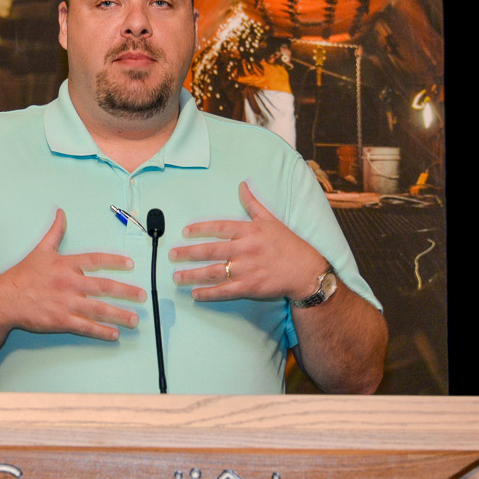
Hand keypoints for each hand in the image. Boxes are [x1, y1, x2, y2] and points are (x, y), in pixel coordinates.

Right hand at [0, 208, 146, 340]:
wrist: (5, 299)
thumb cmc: (22, 275)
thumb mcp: (40, 250)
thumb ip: (55, 232)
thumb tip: (61, 212)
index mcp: (66, 265)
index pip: (95, 260)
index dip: (114, 261)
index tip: (131, 264)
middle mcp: (69, 283)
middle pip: (104, 287)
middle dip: (126, 292)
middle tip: (143, 296)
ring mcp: (66, 303)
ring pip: (99, 309)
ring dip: (119, 315)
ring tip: (134, 320)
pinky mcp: (60, 321)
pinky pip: (86, 327)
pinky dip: (101, 331)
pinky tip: (114, 334)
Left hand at [169, 181, 327, 301]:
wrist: (306, 271)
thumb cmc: (289, 245)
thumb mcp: (271, 220)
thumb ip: (253, 204)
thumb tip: (242, 185)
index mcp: (249, 230)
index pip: (218, 227)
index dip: (199, 229)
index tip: (184, 232)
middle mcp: (245, 248)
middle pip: (209, 250)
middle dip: (187, 253)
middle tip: (172, 255)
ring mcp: (247, 268)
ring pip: (213, 271)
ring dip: (192, 275)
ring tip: (177, 277)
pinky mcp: (250, 287)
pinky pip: (224, 290)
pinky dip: (208, 293)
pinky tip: (195, 294)